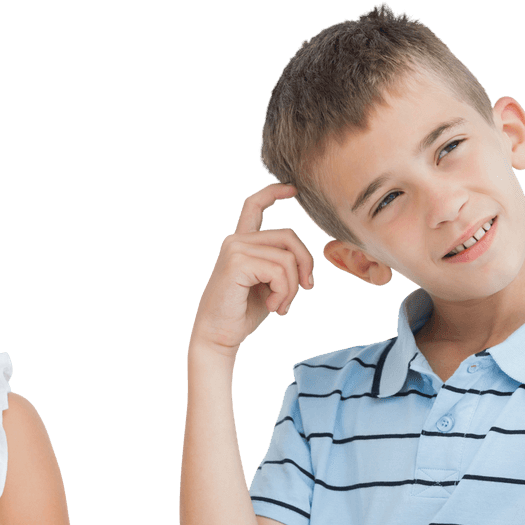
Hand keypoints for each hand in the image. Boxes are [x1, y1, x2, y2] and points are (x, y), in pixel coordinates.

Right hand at [190, 183, 314, 357]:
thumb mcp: (268, 286)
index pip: (254, 206)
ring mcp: (235, 249)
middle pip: (288, 236)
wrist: (217, 336)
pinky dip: (284, 292)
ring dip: (292, 287)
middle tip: (306, 289)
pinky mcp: (237, 263)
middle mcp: (236, 241)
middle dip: (305, 264)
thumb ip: (281, 267)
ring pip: (287, 257)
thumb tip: (307, 268)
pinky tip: (273, 308)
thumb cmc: (241, 314)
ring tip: (282, 306)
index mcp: (241, 243)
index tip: (293, 188)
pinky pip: (279, 271)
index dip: (274, 192)